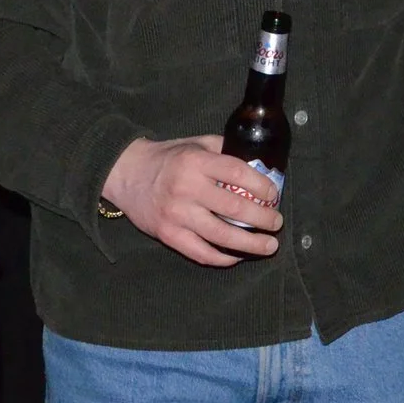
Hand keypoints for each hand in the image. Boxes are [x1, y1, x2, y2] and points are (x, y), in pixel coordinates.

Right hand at [101, 135, 283, 266]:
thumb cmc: (167, 158)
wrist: (126, 174)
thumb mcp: (195, 143)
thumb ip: (224, 151)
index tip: (274, 195)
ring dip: (250, 244)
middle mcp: (187, 189)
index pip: (238, 174)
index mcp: (196, 162)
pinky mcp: (168, 235)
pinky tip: (237, 256)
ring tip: (268, 246)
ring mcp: (177, 215)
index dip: (262, 187)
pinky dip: (223, 258)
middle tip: (277, 223)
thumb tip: (258, 165)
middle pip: (235, 209)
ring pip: (222, 236)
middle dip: (263, 219)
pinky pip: (201, 253)